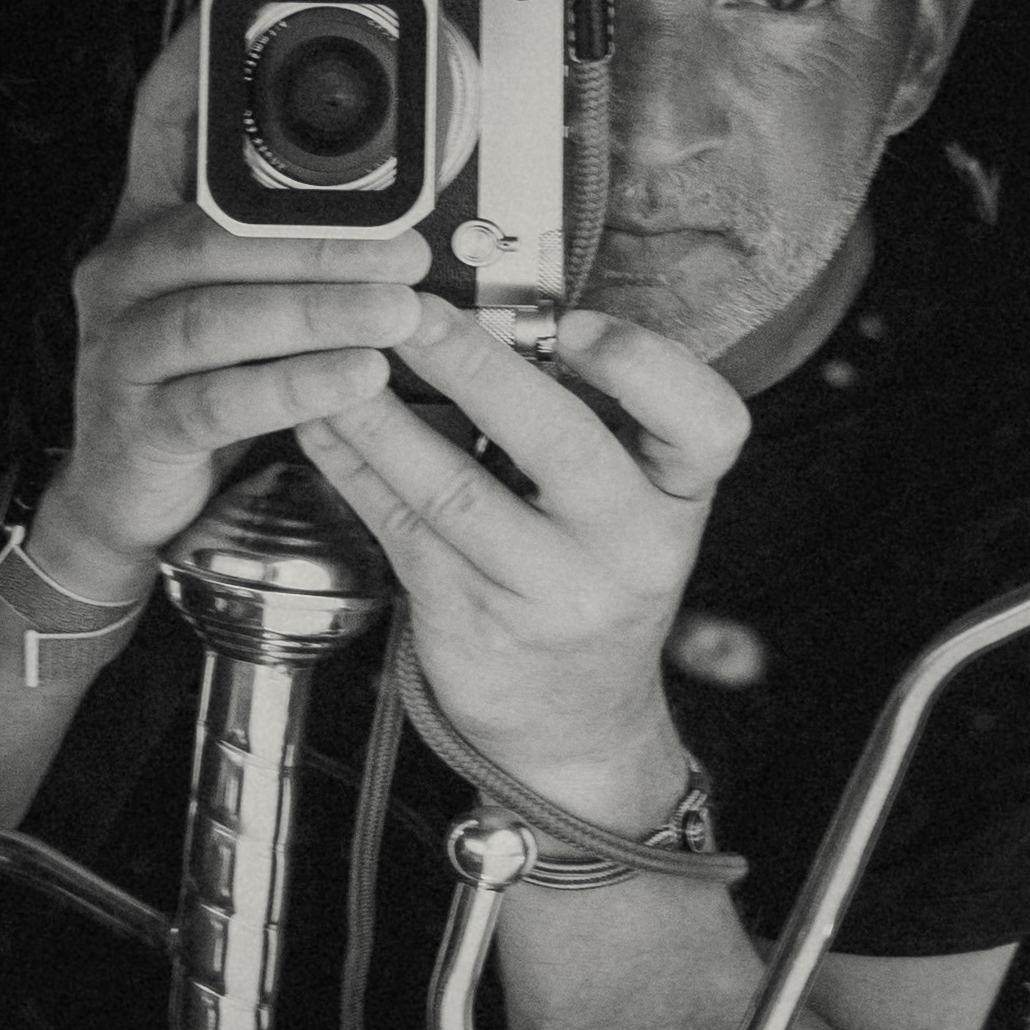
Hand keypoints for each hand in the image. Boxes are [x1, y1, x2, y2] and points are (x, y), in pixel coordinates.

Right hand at [18, 47, 433, 603]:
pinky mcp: (139, 420)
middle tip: (408, 249)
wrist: (131, 500)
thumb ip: (281, 245)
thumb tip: (386, 200)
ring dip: (316, 310)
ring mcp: (122, 349)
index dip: (195, 69)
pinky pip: (218, 399)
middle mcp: (124, 276)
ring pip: (216, 315)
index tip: (241, 20)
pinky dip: (294, 387)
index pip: (161, 127)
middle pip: (210, 234)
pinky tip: (356, 379)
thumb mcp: (237, 302)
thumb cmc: (199, 387)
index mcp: (150, 229)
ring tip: (398, 313)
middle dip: (319, 240)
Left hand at [297, 302, 750, 823]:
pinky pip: (403, 531)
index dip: (646, 365)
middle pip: (559, 442)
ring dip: (383, 414)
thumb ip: (587, 419)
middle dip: (473, 363)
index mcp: (677, 500)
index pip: (707, 423)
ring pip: (456, 490)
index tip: (577, 323)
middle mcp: (630, 550)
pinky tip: (322, 425)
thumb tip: (487, 305)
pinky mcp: (473, 625)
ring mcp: (551, 596)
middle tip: (409, 307)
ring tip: (337, 354)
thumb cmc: (591, 578)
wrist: (575, 724)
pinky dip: (355, 468)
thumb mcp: (624, 505)